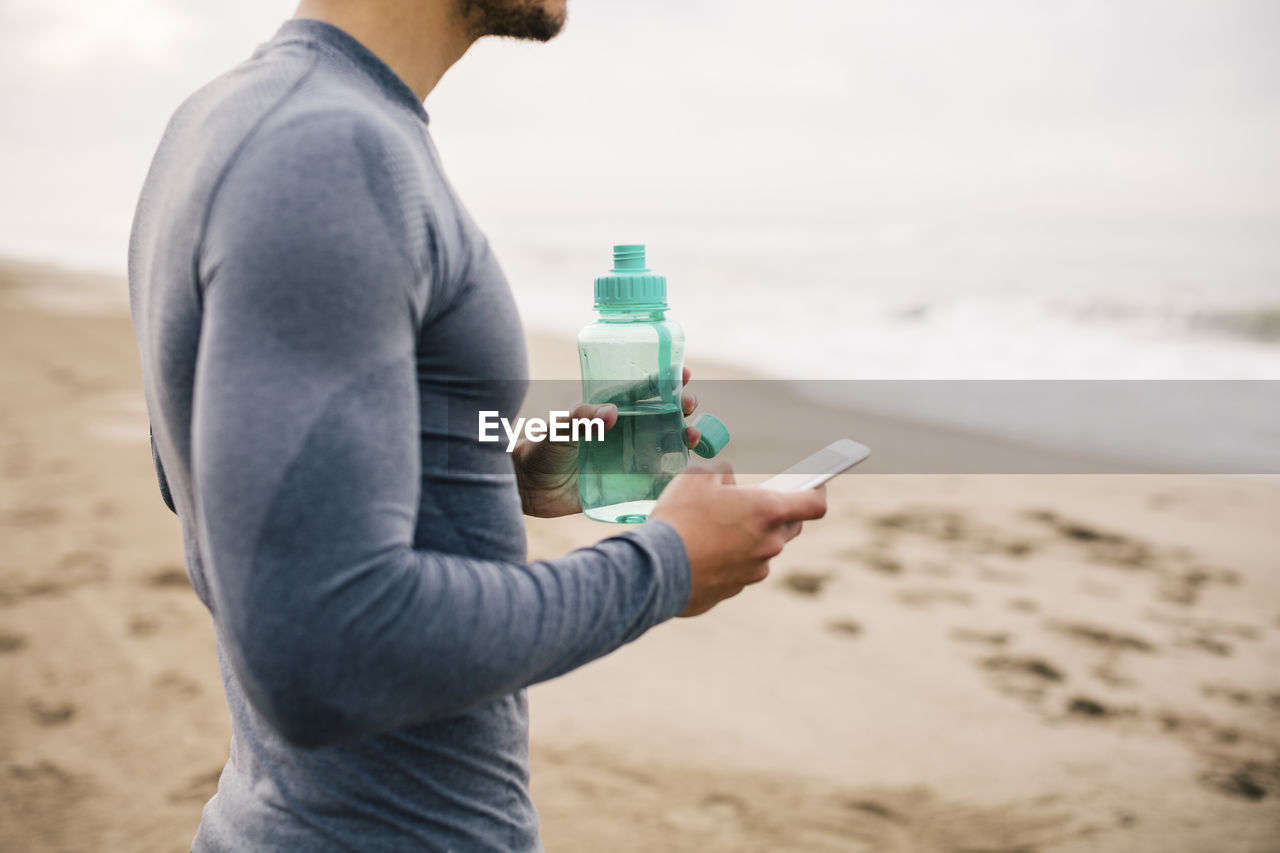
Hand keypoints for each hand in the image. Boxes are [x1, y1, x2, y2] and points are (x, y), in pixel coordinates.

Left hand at [513, 366, 701, 517]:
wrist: (529, 488)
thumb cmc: (540, 450)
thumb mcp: (559, 430)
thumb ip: (580, 420)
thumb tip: (611, 412)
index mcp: (610, 412)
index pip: (643, 391)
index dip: (665, 380)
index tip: (683, 372)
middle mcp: (624, 432)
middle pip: (663, 415)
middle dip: (682, 407)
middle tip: (690, 405)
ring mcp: (627, 457)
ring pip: (665, 443)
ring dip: (684, 437)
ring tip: (694, 436)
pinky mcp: (627, 483)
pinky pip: (657, 477)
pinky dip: (674, 473)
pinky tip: (687, 471)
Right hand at [646, 459, 827, 615]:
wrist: (656, 569)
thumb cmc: (681, 517)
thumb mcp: (698, 476)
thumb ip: (722, 471)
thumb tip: (728, 480)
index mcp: (767, 512)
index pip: (813, 504)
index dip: (818, 491)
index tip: (816, 484)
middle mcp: (768, 544)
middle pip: (788, 527)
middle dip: (775, 515)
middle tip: (750, 504)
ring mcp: (753, 570)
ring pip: (761, 550)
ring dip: (748, 538)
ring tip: (714, 527)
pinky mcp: (734, 590)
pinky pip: (739, 570)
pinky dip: (728, 560)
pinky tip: (702, 551)